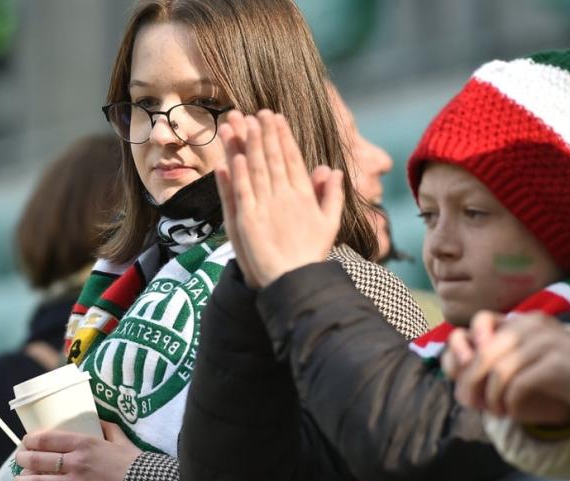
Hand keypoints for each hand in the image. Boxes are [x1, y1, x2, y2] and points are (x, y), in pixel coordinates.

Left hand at [13, 422, 141, 480]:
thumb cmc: (134, 463)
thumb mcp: (120, 438)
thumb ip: (106, 427)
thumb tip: (97, 419)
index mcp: (84, 442)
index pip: (47, 438)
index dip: (31, 440)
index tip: (26, 441)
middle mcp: (75, 461)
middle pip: (37, 459)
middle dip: (22, 459)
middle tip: (19, 460)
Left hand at [215, 109, 343, 287]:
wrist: (295, 280)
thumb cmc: (311, 254)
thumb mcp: (330, 223)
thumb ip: (332, 195)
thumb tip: (333, 169)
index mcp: (304, 195)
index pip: (292, 158)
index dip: (283, 136)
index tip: (276, 117)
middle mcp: (286, 196)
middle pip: (273, 158)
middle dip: (265, 132)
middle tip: (257, 111)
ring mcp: (267, 207)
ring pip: (256, 169)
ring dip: (249, 144)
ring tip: (242, 122)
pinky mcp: (249, 220)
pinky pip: (243, 191)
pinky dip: (239, 172)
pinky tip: (236, 155)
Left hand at [449, 311, 569, 424]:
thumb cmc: (554, 372)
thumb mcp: (522, 357)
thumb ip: (492, 357)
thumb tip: (455, 369)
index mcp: (522, 319)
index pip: (481, 320)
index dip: (462, 344)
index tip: (459, 372)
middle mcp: (533, 325)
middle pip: (485, 353)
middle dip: (470, 381)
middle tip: (470, 403)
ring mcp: (547, 342)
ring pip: (499, 372)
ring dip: (490, 397)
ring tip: (494, 411)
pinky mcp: (558, 365)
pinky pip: (519, 385)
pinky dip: (509, 403)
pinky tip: (511, 412)